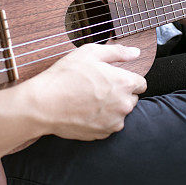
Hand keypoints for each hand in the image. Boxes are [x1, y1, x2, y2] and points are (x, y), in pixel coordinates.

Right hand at [24, 44, 145, 140]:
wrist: (44, 104)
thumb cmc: (65, 76)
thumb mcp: (90, 53)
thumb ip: (118, 52)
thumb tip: (136, 52)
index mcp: (124, 83)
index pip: (141, 83)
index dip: (127, 78)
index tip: (113, 78)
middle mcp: (124, 105)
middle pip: (131, 98)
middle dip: (120, 93)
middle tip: (98, 87)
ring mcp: (114, 122)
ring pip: (120, 113)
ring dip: (111, 107)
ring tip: (89, 99)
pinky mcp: (103, 134)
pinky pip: (109, 125)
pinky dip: (101, 119)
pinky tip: (85, 110)